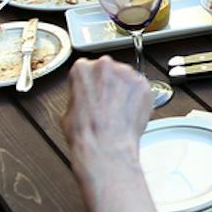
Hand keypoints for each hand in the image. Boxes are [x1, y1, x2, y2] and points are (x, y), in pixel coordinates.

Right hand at [63, 57, 151, 172]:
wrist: (106, 146)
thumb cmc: (86, 133)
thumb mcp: (68, 111)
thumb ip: (78, 96)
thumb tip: (84, 100)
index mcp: (82, 69)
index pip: (87, 69)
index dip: (91, 84)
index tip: (94, 93)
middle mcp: (105, 65)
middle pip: (108, 71)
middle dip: (109, 85)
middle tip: (107, 104)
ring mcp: (126, 74)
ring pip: (126, 79)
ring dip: (124, 91)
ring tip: (119, 111)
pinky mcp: (143, 85)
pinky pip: (141, 89)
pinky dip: (138, 99)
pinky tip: (130, 113)